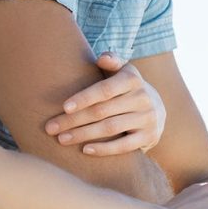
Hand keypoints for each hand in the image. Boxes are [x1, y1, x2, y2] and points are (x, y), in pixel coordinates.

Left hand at [44, 53, 166, 154]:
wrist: (157, 108)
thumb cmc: (126, 88)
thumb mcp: (122, 71)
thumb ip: (112, 61)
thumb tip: (101, 58)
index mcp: (132, 79)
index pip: (105, 89)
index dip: (84, 98)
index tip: (63, 107)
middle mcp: (143, 98)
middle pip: (102, 111)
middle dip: (74, 120)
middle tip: (51, 128)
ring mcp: (148, 118)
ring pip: (110, 128)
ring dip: (83, 135)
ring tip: (61, 139)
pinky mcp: (149, 137)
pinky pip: (124, 146)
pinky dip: (104, 149)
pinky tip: (85, 150)